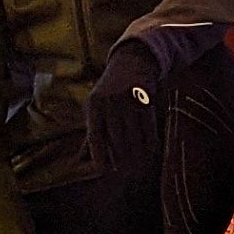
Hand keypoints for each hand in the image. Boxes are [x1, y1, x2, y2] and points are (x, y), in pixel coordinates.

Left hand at [85, 38, 162, 172]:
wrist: (131, 61)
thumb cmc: (109, 90)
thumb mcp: (96, 105)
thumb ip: (92, 131)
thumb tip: (82, 161)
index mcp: (94, 105)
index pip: (95, 138)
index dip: (100, 157)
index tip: (105, 171)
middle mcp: (110, 102)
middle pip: (117, 141)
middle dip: (121, 160)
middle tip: (125, 172)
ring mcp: (128, 100)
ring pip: (134, 138)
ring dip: (137, 155)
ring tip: (138, 165)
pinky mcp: (146, 99)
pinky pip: (149, 129)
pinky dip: (151, 143)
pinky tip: (150, 150)